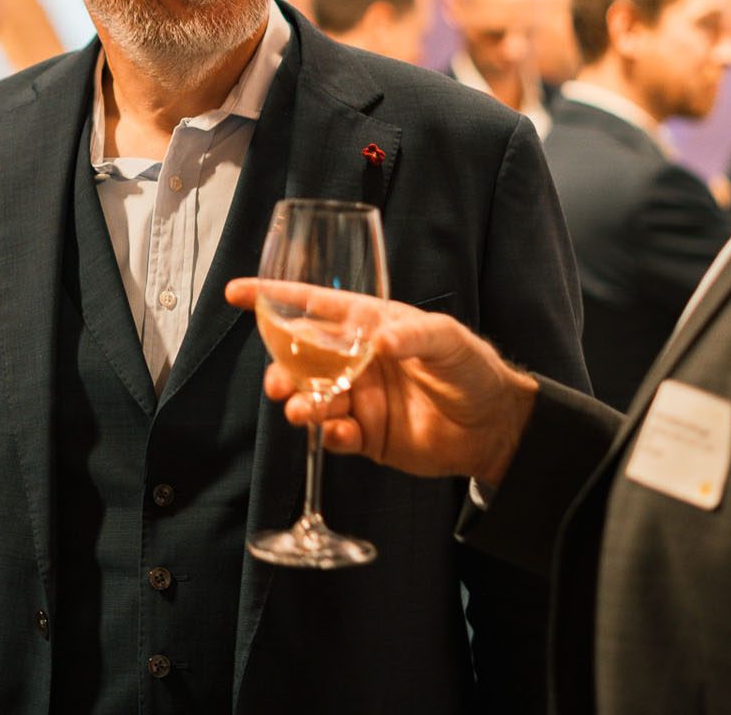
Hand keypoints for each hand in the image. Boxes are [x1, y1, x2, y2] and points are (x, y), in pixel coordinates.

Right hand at [225, 277, 538, 485]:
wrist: (494, 427)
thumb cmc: (472, 369)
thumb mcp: (447, 340)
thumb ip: (414, 336)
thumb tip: (378, 341)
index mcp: (368, 325)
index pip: (313, 306)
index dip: (273, 298)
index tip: (237, 294)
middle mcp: (355, 360)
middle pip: (301, 359)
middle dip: (280, 368)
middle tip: (279, 382)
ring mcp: (358, 398)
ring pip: (310, 399)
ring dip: (301, 404)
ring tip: (308, 411)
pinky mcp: (366, 436)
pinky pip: (335, 436)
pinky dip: (331, 436)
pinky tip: (344, 433)